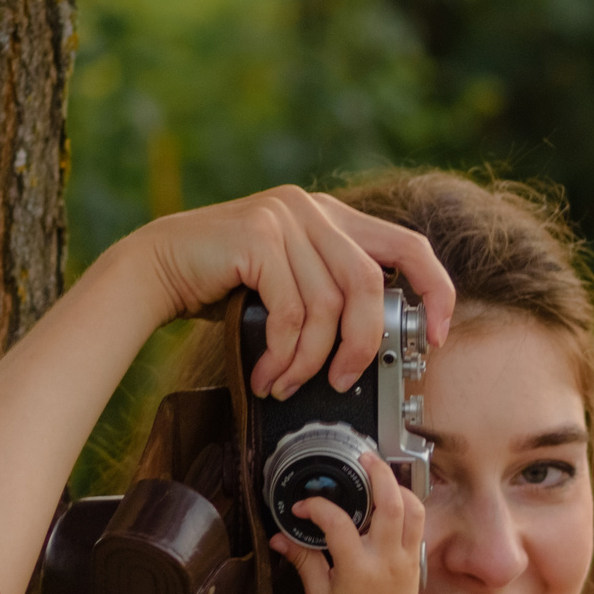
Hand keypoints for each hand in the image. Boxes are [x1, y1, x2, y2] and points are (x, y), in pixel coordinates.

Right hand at [130, 186, 455, 398]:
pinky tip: (269, 373)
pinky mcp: (258, 236)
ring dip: (313, 360)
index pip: (409, 245)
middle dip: (363, 345)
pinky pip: (292, 311)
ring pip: (330, 305)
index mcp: (333, 217)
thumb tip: (374, 342)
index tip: (436, 336)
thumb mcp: (292, 283)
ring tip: (289, 384)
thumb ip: (331, 293)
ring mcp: (286, 217)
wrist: (157, 268)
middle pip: (371, 284)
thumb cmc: (225, 285)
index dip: (435, 290)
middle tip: (344, 382)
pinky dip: (285, 354)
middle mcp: (314, 209)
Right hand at [270, 455, 430, 593]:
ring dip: (397, 485)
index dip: (317, 509)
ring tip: (377, 472)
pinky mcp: (416, 555)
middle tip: (362, 458)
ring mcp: (406, 555)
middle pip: (391, 506)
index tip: (302, 508)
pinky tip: (388, 494)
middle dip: (378, 475)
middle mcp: (386, 559)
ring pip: (413, 509)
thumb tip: (279, 538)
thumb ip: (303, 562)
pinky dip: (406, 501)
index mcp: (358, 570)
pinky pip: (418, 519)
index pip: (338, 526)